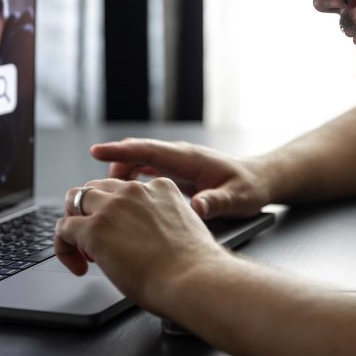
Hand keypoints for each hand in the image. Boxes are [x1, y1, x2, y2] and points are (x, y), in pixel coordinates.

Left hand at [54, 178, 229, 311]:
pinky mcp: (95, 228)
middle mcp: (134, 190)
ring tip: (83, 252)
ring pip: (75, 201)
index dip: (114, 211)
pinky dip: (65, 247)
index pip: (123, 189)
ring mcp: (112, 207)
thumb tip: (142, 238)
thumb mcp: (180, 228)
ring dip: (75, 224)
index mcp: (159, 188)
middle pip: (95, 189)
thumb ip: (159, 222)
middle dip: (90, 213)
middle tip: (95, 242)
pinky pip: (64, 229)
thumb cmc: (193, 266)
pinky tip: (78, 266)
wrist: (193, 279)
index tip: (118, 232)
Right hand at [90, 138, 272, 219]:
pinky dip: (130, 181)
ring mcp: (175, 163)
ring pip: (138, 163)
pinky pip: (145, 171)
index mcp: (189, 158)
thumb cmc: (250, 189)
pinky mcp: (174, 173)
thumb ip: (217, 202)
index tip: (97, 151)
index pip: (148, 150)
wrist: (260, 181)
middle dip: (113, 166)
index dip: (121, 151)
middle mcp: (178, 156)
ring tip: (105, 199)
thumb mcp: (238, 198)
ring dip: (120, 176)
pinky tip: (123, 198)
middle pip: (137, 154)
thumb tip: (198, 206)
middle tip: (95, 189)